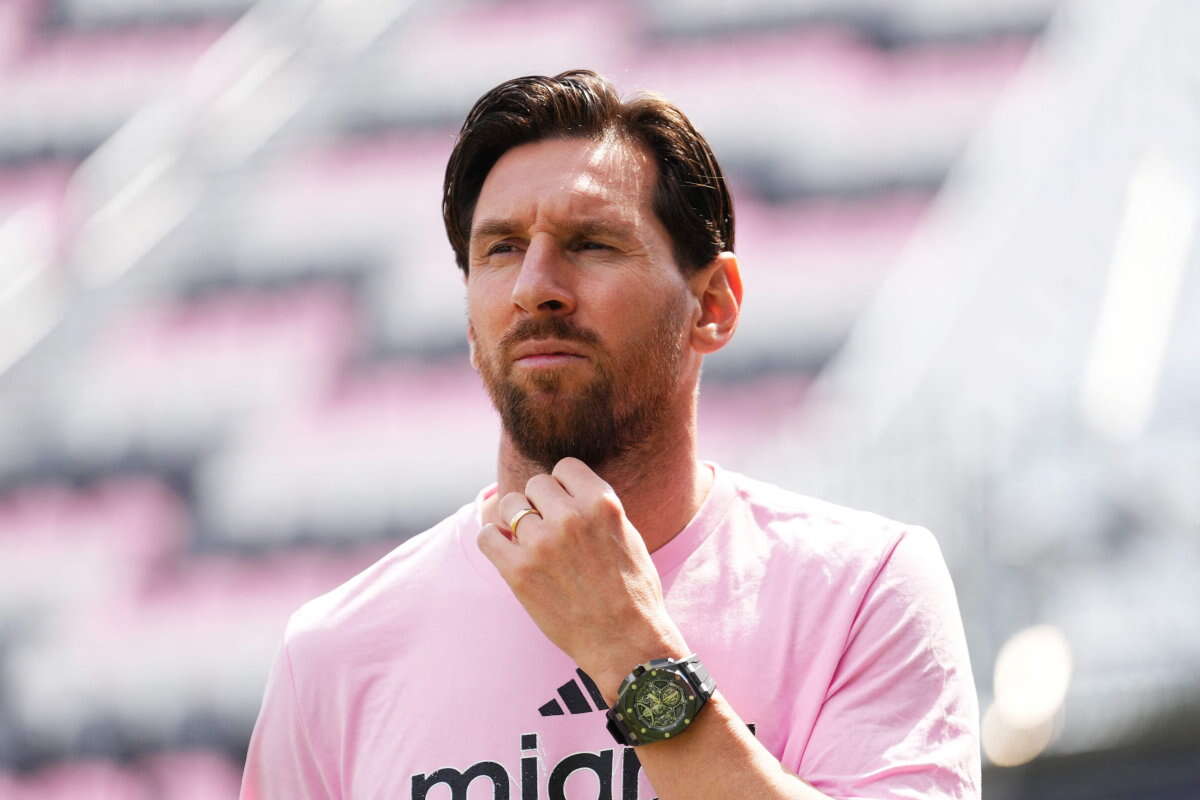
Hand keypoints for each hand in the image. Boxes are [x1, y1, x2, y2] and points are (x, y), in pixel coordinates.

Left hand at [477, 457, 688, 699]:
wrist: (624, 642)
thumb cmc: (631, 591)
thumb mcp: (626, 534)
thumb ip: (595, 507)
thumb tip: (562, 488)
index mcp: (602, 503)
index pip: (565, 467)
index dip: (564, 486)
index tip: (566, 506)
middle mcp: (571, 517)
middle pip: (536, 484)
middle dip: (541, 504)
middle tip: (551, 530)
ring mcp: (542, 543)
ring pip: (510, 505)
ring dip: (517, 521)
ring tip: (532, 544)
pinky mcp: (518, 571)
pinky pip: (487, 535)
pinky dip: (494, 541)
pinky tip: (508, 553)